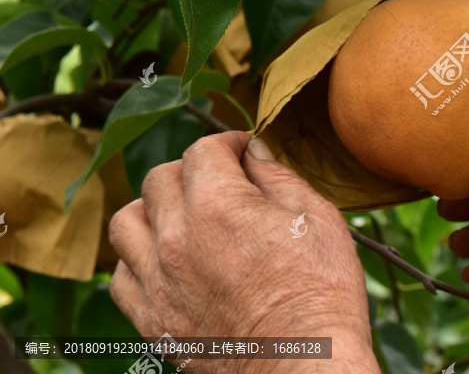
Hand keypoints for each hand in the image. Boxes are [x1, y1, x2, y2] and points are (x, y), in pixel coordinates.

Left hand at [108, 132, 378, 373]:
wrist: (304, 366)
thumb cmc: (321, 292)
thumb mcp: (318, 218)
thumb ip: (279, 176)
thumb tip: (254, 152)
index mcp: (218, 204)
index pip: (204, 150)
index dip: (228, 142)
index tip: (243, 150)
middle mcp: (176, 237)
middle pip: (160, 179)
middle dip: (191, 169)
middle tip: (220, 180)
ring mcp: (157, 281)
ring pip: (126, 222)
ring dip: (152, 209)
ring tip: (181, 217)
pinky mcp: (151, 320)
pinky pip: (120, 276)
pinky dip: (137, 259)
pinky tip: (167, 261)